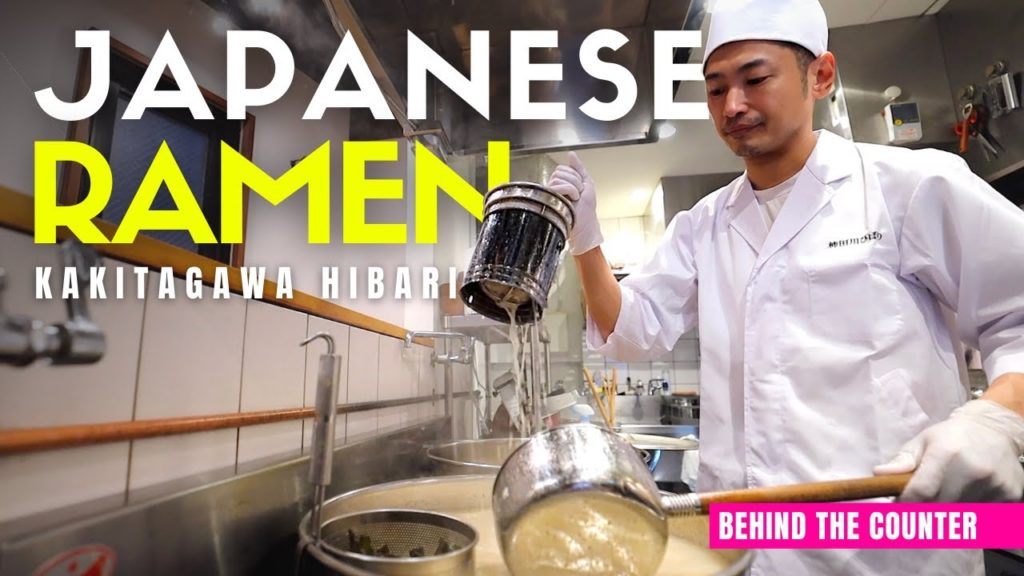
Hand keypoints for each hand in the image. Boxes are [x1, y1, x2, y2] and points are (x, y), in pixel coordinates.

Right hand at [546, 152, 602, 255]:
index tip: (580, 189)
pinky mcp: (550, 199)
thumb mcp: (586, 183)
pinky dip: (570, 190)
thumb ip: (578, 168)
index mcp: (560, 183)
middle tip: (578, 195)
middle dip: (575, 181)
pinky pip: (558, 185)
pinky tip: (572, 200)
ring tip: (576, 198)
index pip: (562, 168)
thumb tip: (570, 154)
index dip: (575, 176)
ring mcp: (550, 194)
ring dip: (573, 187)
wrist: (585, 225)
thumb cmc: (586, 209)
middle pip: (560, 171)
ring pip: (559, 177)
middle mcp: (553, 187)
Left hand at [874, 399, 1023, 501]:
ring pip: (960, 516)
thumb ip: (902, 460)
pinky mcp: (1011, 497)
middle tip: (921, 502)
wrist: (996, 431)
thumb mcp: (923, 441)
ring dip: (949, 513)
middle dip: (924, 510)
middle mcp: (972, 471)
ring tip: (949, 494)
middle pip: (938, 509)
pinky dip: (972, 514)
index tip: (898, 506)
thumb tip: (878, 474)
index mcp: (946, 454)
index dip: (905, 504)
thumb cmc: (952, 437)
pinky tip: (970, 496)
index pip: (921, 492)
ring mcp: (994, 485)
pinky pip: (983, 518)